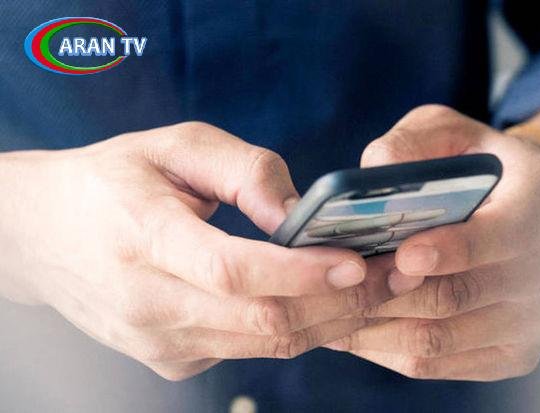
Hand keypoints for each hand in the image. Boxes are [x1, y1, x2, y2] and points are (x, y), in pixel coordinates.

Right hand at [0, 122, 410, 380]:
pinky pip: (248, 350)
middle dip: (338, 303)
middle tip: (391, 275)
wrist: (47, 235)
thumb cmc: (115, 180)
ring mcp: (158, 342)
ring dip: (328, 321)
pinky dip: (295, 330)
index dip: (299, 272)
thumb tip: (299, 214)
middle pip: (261, 319)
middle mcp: (146, 303)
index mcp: (141, 237)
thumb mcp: (174, 146)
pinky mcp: (172, 360)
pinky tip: (323, 303)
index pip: (230, 270)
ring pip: (263, 345)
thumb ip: (242, 170)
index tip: (355, 262)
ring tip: (373, 290)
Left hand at [325, 105, 539, 380]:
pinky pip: (440, 364)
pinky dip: (389, 352)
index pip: (497, 237)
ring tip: (326, 313)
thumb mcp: (454, 134)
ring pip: (438, 339)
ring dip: (376, 329)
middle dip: (387, 293)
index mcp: (537, 209)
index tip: (400, 253)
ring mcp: (531, 322)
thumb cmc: (484, 171)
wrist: (535, 213)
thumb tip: (370, 172)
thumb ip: (414, 142)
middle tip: (333, 287)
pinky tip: (353, 334)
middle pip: (454, 297)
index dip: (447, 249)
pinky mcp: (512, 353)